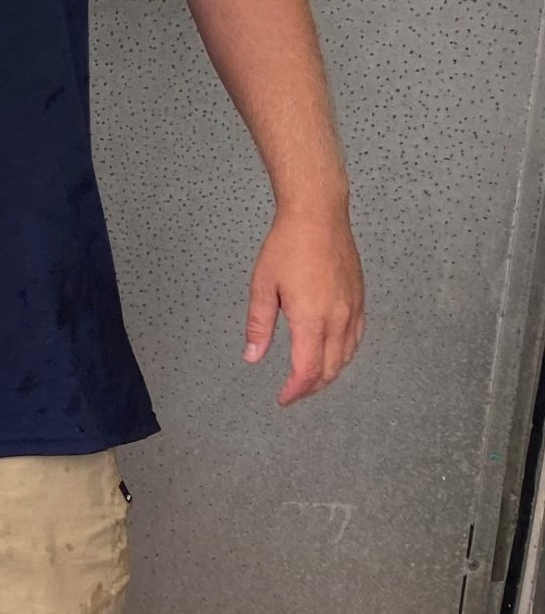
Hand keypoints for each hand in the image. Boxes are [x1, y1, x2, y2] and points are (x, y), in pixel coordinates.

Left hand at [244, 203, 364, 405]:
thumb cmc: (288, 246)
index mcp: (312, 318)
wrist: (318, 215)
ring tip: (310, 379)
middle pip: (331, 368)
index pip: (308, 369)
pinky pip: (357, 337)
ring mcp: (353, 309)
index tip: (283, 398)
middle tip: (294, 393)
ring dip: (330, 373)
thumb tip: (253, 357)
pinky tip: (334, 354)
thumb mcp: (263, 287)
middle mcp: (338, 318)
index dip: (296, 390)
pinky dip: (345, 354)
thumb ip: (259, 326)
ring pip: (347, 356)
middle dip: (312, 387)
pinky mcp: (360, 299)